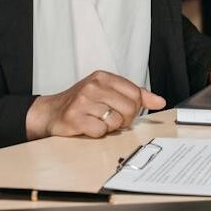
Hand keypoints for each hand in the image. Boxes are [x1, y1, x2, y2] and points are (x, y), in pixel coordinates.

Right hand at [26, 70, 165, 140]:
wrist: (50, 112)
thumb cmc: (82, 103)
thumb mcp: (108, 91)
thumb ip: (135, 95)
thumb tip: (159, 101)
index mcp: (104, 77)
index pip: (136, 93)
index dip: (135, 107)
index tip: (126, 111)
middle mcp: (93, 86)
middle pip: (129, 108)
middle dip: (124, 119)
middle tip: (112, 119)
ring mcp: (83, 102)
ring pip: (116, 121)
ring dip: (109, 127)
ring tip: (98, 121)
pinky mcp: (74, 119)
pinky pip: (100, 131)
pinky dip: (97, 133)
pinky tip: (88, 127)